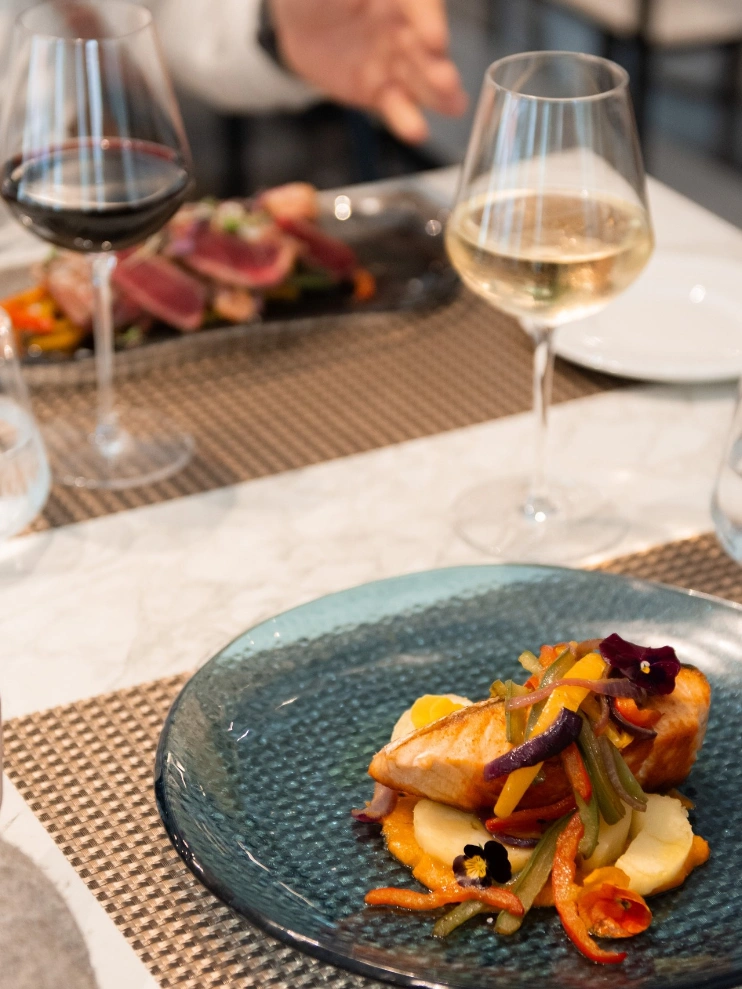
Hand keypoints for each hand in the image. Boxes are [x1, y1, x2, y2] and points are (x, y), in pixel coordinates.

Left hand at [268, 0, 467, 143]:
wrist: (297, 23)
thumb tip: (378, 0)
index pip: (420, 4)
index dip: (429, 20)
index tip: (435, 38)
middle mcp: (405, 26)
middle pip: (427, 47)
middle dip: (437, 65)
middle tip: (446, 80)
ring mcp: (396, 62)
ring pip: (420, 79)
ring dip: (438, 94)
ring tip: (454, 106)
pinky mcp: (382, 92)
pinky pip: (395, 107)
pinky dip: (405, 120)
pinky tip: (416, 130)